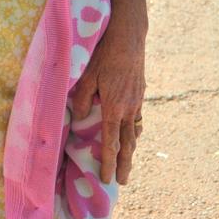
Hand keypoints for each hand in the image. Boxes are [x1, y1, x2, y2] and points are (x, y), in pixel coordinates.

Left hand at [71, 0, 147, 183]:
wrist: (128, 36)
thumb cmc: (104, 54)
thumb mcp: (88, 75)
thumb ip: (82, 98)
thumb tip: (78, 117)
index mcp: (113, 108)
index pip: (110, 142)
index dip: (108, 162)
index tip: (107, 178)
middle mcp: (128, 108)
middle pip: (127, 143)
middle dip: (124, 163)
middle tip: (122, 181)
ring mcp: (136, 100)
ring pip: (134, 131)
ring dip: (131, 148)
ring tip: (128, 162)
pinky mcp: (140, 92)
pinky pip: (138, 116)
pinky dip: (135, 128)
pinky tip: (134, 131)